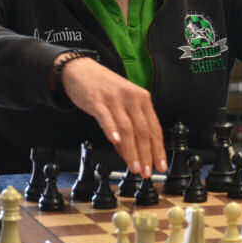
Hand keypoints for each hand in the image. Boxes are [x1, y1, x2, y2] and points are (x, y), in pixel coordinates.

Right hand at [59, 57, 166, 177]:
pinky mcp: (97, 100)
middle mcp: (131, 98)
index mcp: (142, 99)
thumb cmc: (104, 89)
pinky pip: (106, 117)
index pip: (154, 128)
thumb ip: (128, 128)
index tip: (160, 166)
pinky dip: (112, 130)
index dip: (158, 149)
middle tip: (147, 172)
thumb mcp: (122, 104)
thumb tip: (131, 155)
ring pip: (127, 128)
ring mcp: (114, 98)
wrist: (80, 69)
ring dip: (132, 150)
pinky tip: (115, 142)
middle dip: (147, 154)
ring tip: (135, 167)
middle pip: (143, 130)